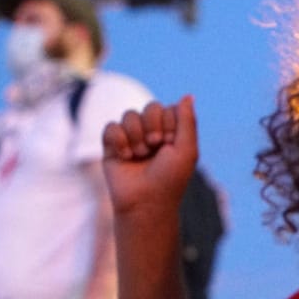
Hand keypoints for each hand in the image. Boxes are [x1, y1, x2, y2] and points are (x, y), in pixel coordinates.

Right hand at [104, 96, 200, 216]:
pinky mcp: (111, 147)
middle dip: (153, 125)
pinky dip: (118, 139)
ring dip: (136, 134)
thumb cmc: (170, 180)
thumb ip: (188, 121)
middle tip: (155, 147)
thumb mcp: (187, 150)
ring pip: (129, 115)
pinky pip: (111, 127)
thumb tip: (188, 95)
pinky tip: (125, 156)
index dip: (169, 124)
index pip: (168, 108)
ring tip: (139, 155)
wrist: (146, 203)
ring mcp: (130, 139)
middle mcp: (150, 134)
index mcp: (170, 133)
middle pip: (149, 107)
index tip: (170, 144)